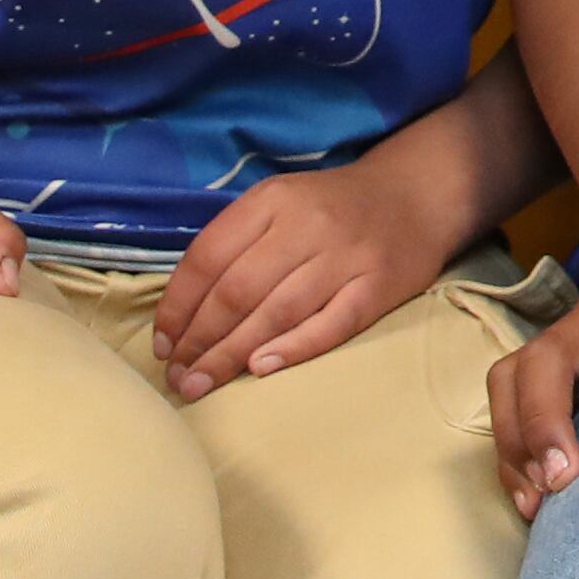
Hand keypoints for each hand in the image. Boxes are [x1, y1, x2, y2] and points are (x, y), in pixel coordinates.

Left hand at [150, 147, 456, 395]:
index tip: (163, 344)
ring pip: (277, 312)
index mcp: (274, 199)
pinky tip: (261, 369)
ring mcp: (347, 255)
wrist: (416, 194)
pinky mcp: (379, 285)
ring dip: (231, 354)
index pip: (209, 255)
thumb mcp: (280, 203)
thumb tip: (182, 312)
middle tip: (178, 378)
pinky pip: (331, 323)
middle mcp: (309, 224)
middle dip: (199, 340)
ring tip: (201, 383)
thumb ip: (236, 245)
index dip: (178, 305)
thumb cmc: (332, 208)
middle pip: (238, 290)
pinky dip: (293, 348)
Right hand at [483, 203, 578, 520]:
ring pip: (513, 377)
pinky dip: (510, 444)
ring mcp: (568, 336)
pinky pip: (510, 394)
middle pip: (546, 358)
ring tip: (540, 498)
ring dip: (517, 438)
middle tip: (566, 480)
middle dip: (545, 420)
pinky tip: (529, 492)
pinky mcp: (556, 358)